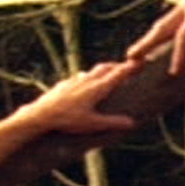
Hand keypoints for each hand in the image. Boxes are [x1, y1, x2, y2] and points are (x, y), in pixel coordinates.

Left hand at [16, 61, 140, 134]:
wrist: (41, 114)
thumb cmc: (68, 120)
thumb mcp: (93, 124)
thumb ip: (112, 122)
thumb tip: (132, 123)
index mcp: (97, 88)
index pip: (118, 74)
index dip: (131, 67)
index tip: (142, 61)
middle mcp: (87, 80)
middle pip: (106, 67)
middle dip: (118, 66)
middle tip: (127, 67)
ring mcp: (75, 80)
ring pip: (93, 70)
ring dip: (104, 70)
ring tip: (109, 73)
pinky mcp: (65, 83)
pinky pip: (80, 76)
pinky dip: (88, 76)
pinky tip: (84, 81)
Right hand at [128, 0, 184, 76]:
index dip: (180, 55)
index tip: (174, 73)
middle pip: (163, 28)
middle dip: (146, 44)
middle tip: (129, 58)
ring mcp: (184, 5)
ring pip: (163, 24)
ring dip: (149, 39)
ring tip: (135, 54)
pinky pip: (169, 21)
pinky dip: (159, 33)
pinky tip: (156, 42)